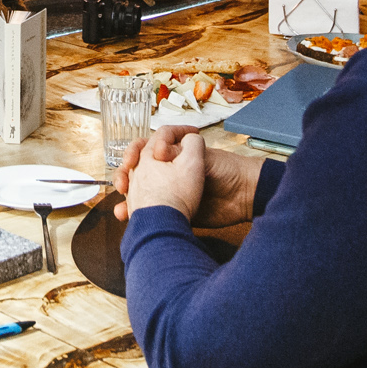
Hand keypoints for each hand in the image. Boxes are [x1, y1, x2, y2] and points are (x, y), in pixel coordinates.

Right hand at [114, 125, 262, 226]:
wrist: (243, 195)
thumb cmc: (227, 169)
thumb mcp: (201, 155)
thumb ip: (179, 153)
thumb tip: (156, 152)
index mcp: (173, 153)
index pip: (146, 148)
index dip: (135, 152)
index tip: (132, 160)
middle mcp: (168, 170)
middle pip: (138, 171)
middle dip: (125, 177)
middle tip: (122, 184)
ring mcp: (170, 191)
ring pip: (141, 193)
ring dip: (129, 200)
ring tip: (123, 208)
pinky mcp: (174, 211)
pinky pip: (153, 214)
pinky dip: (139, 217)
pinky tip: (130, 219)